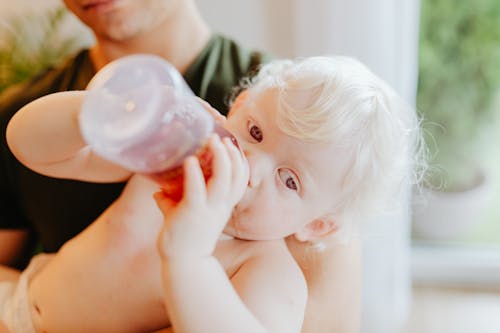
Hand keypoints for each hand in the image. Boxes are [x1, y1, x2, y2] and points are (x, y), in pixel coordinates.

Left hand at [155, 134, 247, 258]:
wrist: (184, 262)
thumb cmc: (186, 237)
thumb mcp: (186, 215)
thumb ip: (174, 201)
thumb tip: (158, 191)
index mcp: (224, 205)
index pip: (240, 179)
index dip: (240, 161)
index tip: (232, 145)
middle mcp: (221, 206)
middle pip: (236, 176)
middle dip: (232, 154)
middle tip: (222, 138)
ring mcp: (208, 209)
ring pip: (223, 180)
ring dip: (220, 158)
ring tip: (212, 141)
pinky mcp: (192, 213)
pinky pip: (196, 190)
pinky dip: (194, 173)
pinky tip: (190, 160)